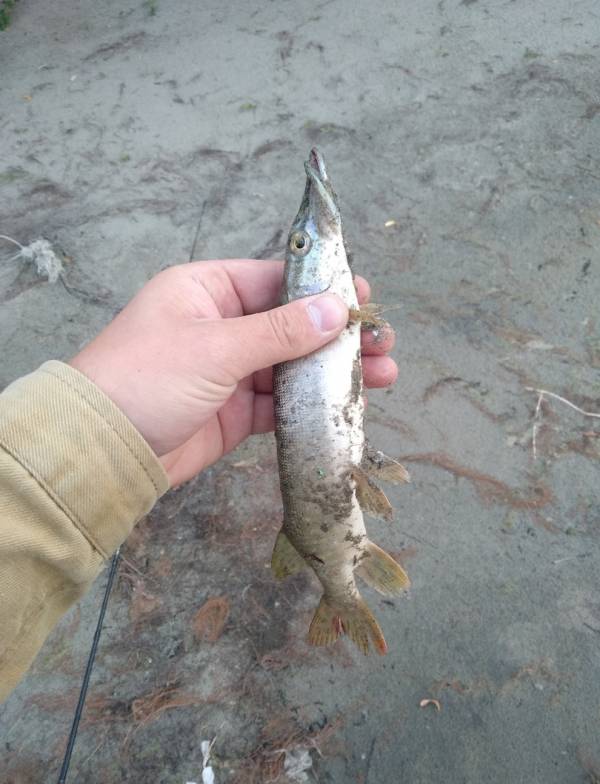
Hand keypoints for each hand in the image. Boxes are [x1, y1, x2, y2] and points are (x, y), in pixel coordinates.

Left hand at [70, 260, 397, 486]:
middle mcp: (221, 325)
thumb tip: (336, 309)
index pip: (275, 280)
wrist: (103, 450)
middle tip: (384, 341)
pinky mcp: (235, 411)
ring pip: (293, 365)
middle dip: (338, 334)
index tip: (365, 297)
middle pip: (292, 324)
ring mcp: (229, 370)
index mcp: (207, 290)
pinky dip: (312, 404)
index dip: (322, 289)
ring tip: (384, 374)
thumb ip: (280, 331)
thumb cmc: (149, 378)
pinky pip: (281, 402)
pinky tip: (348, 404)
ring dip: (334, 370)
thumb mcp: (215, 347)